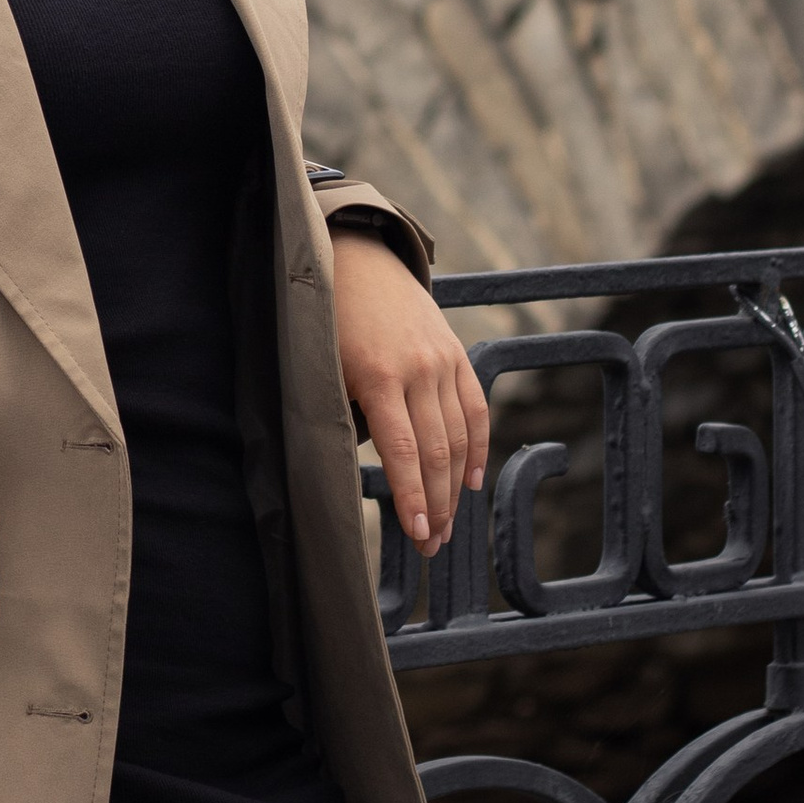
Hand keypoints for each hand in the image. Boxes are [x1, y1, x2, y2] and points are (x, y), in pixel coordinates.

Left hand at [332, 227, 487, 549]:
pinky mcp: (456, 352)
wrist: (357, 257)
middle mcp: (418, 369)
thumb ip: (350, 413)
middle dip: (436, 505)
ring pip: (459, 436)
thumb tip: (367, 468)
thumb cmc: (328, 319)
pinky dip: (477, 447)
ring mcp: (442, 360)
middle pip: (436, 452)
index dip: (413, 497)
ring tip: (447, 525)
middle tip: (431, 545)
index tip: (418, 535)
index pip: (402, 451)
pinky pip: (475, 408)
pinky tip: (471, 481)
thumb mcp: (326, 366)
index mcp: (378, 375)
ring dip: (455, 487)